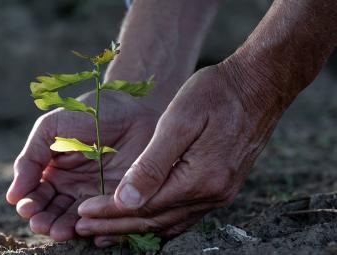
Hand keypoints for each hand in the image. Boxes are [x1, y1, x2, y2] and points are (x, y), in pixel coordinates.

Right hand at [6, 92, 159, 241]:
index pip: (36, 195)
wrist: (132, 109)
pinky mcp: (117, 198)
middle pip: (53, 212)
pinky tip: (84, 226)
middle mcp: (72, 186)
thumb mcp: (51, 129)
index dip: (29, 204)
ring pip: (74, 219)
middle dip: (44, 221)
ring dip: (64, 228)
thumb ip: (30, 159)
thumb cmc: (89, 114)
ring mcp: (95, 194)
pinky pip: (103, 217)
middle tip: (41, 224)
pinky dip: (93, 226)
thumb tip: (12, 196)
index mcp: (53, 170)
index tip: (27, 208)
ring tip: (60, 231)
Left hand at [75, 62, 286, 245]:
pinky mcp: (222, 187)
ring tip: (105, 229)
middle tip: (84, 227)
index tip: (82, 212)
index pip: (144, 206)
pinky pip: (184, 214)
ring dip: (135, 226)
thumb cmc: (216, 95)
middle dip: (116, 225)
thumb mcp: (179, 121)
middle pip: (155, 220)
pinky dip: (159, 220)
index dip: (110, 211)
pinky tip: (144, 220)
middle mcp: (212, 194)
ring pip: (169, 222)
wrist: (258, 86)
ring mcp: (220, 193)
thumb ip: (152, 164)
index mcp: (199, 179)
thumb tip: (126, 200)